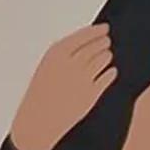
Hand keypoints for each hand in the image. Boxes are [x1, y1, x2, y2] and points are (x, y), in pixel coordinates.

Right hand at [9, 25, 116, 149]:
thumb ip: (65, 52)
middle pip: (96, 45)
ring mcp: (82, 79)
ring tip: (107, 55)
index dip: (97, 30)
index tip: (105, 27)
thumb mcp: (47, 65)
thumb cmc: (40, 92)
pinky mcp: (91, 94)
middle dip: (104, 42)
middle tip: (107, 41)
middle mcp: (71, 63)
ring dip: (107, 55)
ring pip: (104, 59)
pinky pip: (108, 77)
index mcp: (57, 53)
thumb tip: (89, 39)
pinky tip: (111, 71)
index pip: (84, 35)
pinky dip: (111, 72)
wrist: (37, 121)